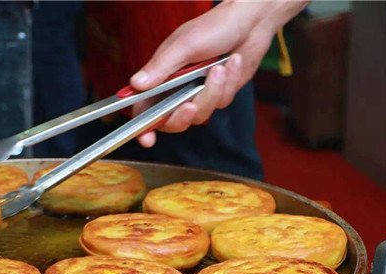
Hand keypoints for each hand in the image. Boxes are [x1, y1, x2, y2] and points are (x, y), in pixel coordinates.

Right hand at [131, 0, 307, 146]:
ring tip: (218, 68)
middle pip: (172, 120)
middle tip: (190, 104)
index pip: (144, 107)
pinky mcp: (219, 94)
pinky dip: (228, 83)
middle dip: (182, 115)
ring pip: (200, 114)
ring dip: (212, 92)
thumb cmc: (214, 27)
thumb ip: (160, 68)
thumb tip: (136, 84)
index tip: (146, 139)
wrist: (249, 22)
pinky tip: (231, 63)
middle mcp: (177, 88)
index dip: (143, 125)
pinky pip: (221, 102)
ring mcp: (198, 93)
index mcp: (161, 76)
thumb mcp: (184, 45)